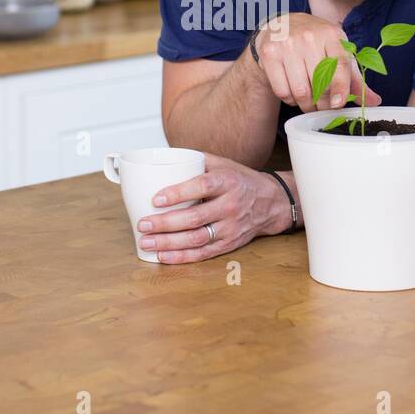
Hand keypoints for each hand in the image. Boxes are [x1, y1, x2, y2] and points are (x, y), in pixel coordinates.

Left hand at [137, 154, 290, 263]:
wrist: (271, 202)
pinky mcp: (229, 244)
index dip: (178, 193)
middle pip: (195, 218)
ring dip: (169, 243)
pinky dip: (182, 256)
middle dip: (165, 223)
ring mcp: (230, 228)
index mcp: (228, 182)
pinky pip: (203, 253)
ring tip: (147, 242)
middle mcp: (230, 206)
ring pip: (196, 239)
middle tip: (143, 224)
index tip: (156, 198)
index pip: (202, 187)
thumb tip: (165, 157)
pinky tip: (164, 256)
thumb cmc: (241, 181)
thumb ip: (196, 160)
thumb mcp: (224, 164)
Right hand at [252, 12, 381, 112]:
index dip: (341, 87)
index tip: (340, 104)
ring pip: (300, 91)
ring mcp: (288, 44)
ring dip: (307, 105)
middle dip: (324, 103)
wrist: (281, 26)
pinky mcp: (270, 54)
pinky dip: (290, 99)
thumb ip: (355, 79)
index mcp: (331, 34)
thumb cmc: (315, 43)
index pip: (339, 64)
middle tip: (325, 108)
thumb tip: (375, 101)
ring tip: (310, 103)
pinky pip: (283, 90)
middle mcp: (309, 36)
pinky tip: (293, 92)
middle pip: (320, 82)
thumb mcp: (336, 53)